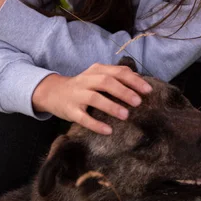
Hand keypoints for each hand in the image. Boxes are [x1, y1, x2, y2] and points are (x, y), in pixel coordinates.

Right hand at [32, 62, 152, 133]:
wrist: (52, 92)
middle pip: (106, 82)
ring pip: (95, 98)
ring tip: (126, 115)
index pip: (117, 72)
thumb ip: (115, 76)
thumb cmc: (83, 86)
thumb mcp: (97, 76)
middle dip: (124, 91)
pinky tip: (108, 130)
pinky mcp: (70, 110)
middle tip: (138, 102)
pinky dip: (96, 124)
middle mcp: (86, 80)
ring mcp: (77, 95)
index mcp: (96, 70)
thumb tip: (140, 81)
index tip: (148, 90)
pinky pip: (83, 118)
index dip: (133, 80)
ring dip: (111, 106)